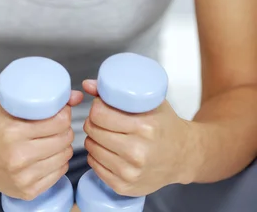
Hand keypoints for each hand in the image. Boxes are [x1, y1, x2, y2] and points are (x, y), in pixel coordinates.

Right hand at [0, 90, 82, 199]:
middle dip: (65, 129)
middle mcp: (18, 156)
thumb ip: (43, 99)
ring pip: (64, 157)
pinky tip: (48, 155)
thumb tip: (78, 96)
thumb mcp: (10, 104)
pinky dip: (58, 163)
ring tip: (53, 139)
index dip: (64, 114)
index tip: (60, 111)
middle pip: (63, 140)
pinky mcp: (25, 191)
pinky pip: (57, 175)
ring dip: (63, 146)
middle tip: (57, 124)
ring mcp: (22, 177)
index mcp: (13, 132)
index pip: (58, 122)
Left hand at [82, 79, 192, 196]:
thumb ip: (116, 91)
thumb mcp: (149, 102)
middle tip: (102, 119)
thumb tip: (86, 84)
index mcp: (144, 127)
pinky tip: (107, 149)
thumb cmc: (165, 125)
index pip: (99, 114)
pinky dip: (96, 155)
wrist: (184, 156)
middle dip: (93, 121)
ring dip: (94, 138)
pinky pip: (94, 166)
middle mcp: (137, 152)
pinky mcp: (124, 187)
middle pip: (93, 130)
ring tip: (105, 133)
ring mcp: (130, 172)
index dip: (96, 107)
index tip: (102, 106)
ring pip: (91, 148)